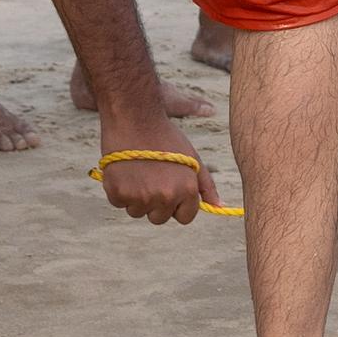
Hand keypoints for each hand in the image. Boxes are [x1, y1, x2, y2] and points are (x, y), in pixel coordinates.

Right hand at [94, 126, 212, 225]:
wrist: (135, 118)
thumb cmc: (165, 137)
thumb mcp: (192, 158)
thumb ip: (206, 185)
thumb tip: (219, 206)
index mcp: (186, 190)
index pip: (184, 218)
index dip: (177, 204)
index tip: (170, 188)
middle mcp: (165, 196)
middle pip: (160, 218)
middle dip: (156, 202)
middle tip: (152, 176)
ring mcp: (141, 197)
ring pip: (138, 212)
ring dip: (137, 197)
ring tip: (139, 171)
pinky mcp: (118, 193)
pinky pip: (119, 203)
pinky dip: (119, 191)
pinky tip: (125, 170)